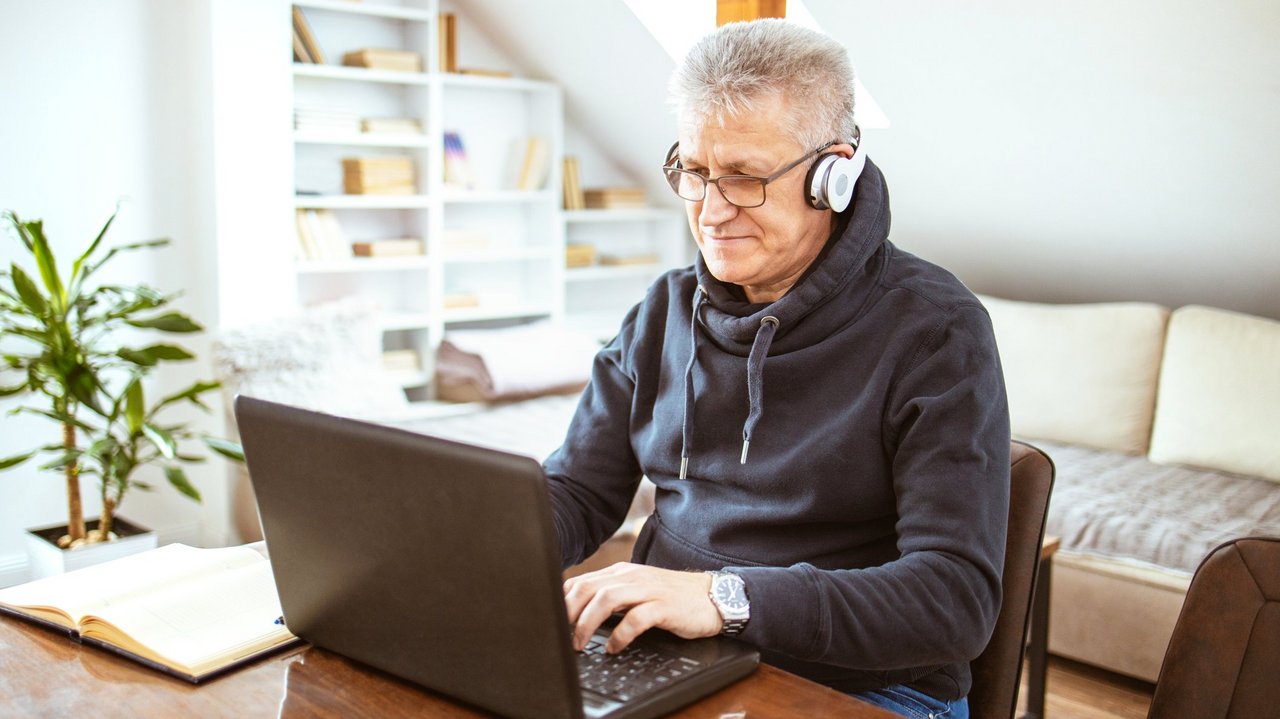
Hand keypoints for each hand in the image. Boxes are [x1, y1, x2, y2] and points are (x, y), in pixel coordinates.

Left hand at [563, 563, 722, 652]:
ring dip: (587, 623)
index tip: (553, 621)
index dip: (562, 601)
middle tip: (561, 635)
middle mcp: (632, 577)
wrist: (713, 596)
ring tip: (580, 643)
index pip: (581, 581)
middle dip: (569, 612)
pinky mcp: (664, 606)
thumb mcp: (637, 590)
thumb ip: (612, 596)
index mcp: (622, 573)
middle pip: (589, 588)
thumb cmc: (672, 597)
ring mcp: (648, 590)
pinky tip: (613, 647)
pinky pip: (636, 618)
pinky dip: (620, 634)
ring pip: (607, 599)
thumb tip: (579, 613)